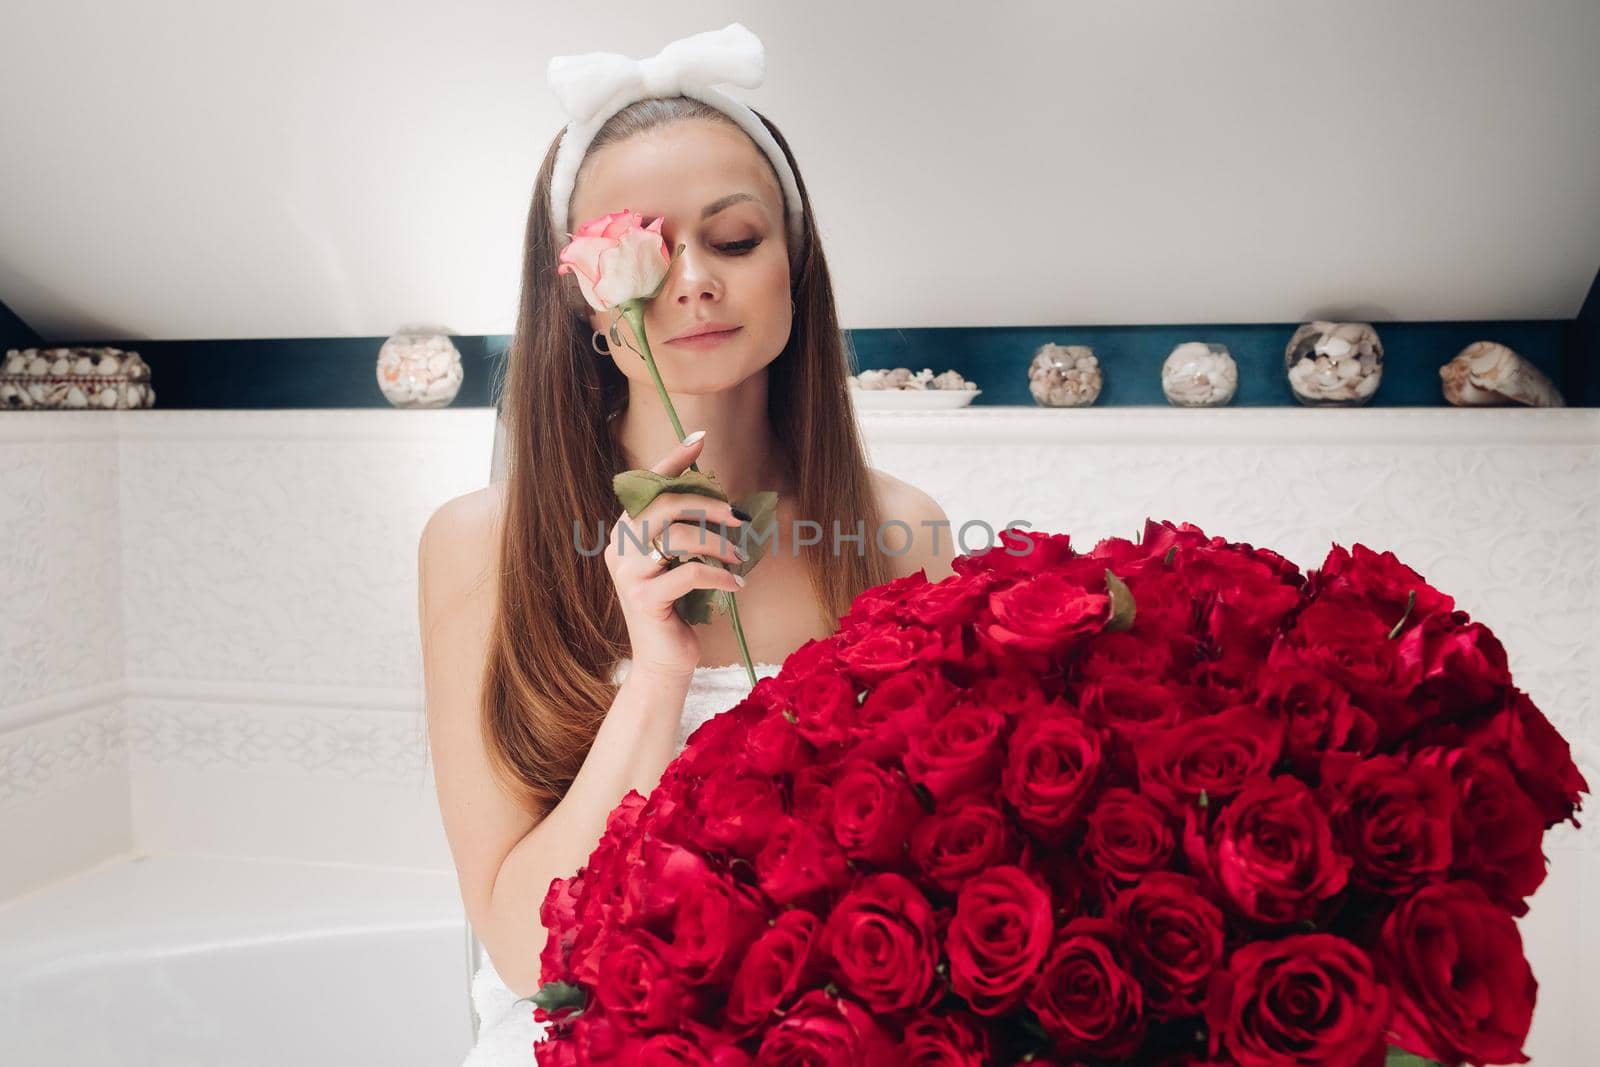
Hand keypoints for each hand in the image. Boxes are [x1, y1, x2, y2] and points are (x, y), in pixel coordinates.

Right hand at [604, 431, 746, 682]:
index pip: (648, 484)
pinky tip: (737, 584)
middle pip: (665, 502)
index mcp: (625, 530)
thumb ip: (686, 529)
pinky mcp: (643, 598)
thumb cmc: (678, 606)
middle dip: (708, 505)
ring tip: (738, 558)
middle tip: (739, 519)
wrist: (664, 660)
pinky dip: (720, 575)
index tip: (700, 439)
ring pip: (679, 535)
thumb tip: (720, 499)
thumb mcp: (680, 560)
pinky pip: (691, 572)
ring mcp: (627, 572)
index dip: (673, 459)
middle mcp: (619, 545)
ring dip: (719, 543)